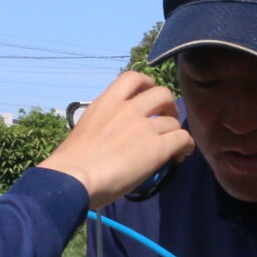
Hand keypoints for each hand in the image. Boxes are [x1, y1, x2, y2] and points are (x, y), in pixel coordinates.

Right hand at [37, 69, 189, 208]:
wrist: (74, 179)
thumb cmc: (71, 163)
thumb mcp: (84, 130)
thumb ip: (102, 125)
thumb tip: (111, 138)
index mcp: (106, 103)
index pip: (132, 77)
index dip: (147, 84)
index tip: (148, 96)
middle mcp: (127, 109)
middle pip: (162, 93)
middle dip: (168, 106)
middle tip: (165, 122)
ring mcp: (143, 127)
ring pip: (174, 121)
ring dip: (176, 132)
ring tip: (173, 148)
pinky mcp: (156, 147)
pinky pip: (182, 138)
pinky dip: (186, 145)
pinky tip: (180, 155)